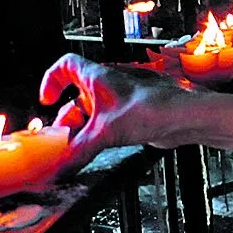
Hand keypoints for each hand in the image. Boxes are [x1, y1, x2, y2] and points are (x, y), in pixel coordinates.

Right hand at [38, 53, 185, 168]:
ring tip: (74, 147)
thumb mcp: (106, 133)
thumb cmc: (152, 109)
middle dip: (66, 117)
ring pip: (93, 111)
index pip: (66, 66)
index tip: (47, 100)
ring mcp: (121, 99)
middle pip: (77, 96)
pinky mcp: (132, 114)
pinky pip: (107, 122)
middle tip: (60, 137)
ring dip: (82, 128)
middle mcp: (109, 85)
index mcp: (98, 77)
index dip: (52, 80)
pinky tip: (94, 149)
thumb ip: (80, 151)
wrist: (185, 117)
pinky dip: (97, 134)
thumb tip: (60, 166)